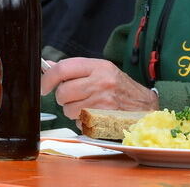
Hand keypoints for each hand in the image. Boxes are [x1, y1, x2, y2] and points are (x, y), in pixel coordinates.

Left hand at [40, 58, 157, 119]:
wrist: (144, 107)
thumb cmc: (122, 89)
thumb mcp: (104, 71)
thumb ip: (78, 70)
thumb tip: (50, 68)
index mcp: (100, 66)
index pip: (64, 68)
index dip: (48, 78)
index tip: (45, 86)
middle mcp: (101, 82)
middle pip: (63, 92)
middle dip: (64, 98)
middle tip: (75, 97)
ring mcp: (101, 102)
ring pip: (68, 110)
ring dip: (73, 111)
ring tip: (89, 105)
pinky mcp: (101, 119)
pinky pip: (78, 122)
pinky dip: (83, 121)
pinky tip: (95, 114)